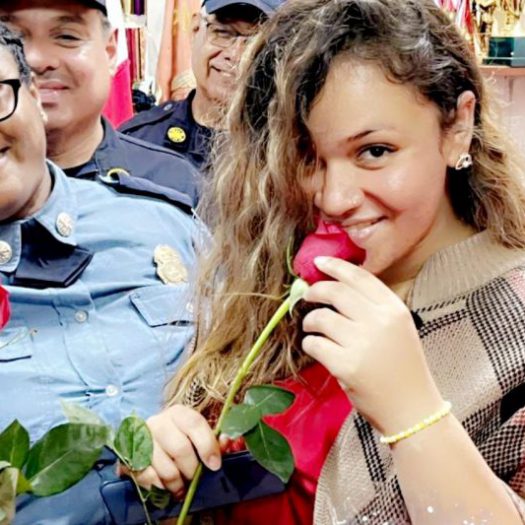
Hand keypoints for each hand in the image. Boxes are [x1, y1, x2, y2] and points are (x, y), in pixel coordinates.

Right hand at [118, 405, 220, 496]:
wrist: (148, 442)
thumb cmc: (179, 438)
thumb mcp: (197, 435)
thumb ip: (213, 439)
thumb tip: (226, 441)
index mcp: (178, 413)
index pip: (195, 423)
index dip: (207, 445)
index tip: (214, 464)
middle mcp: (158, 422)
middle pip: (180, 449)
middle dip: (192, 469)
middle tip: (195, 478)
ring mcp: (142, 440)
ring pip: (165, 468)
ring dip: (177, 482)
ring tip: (182, 485)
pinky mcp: (130, 458)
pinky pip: (149, 478)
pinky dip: (161, 486)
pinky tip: (166, 486)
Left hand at [301, 256, 443, 434]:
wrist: (412, 409)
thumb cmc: (402, 367)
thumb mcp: (398, 328)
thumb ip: (373, 307)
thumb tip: (334, 285)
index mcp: (394, 309)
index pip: (359, 277)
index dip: (335, 266)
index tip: (318, 262)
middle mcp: (379, 322)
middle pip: (335, 292)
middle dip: (315, 291)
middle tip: (306, 295)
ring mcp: (362, 344)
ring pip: (321, 317)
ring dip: (310, 321)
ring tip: (311, 326)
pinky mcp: (345, 365)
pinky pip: (314, 344)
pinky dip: (310, 343)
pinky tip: (316, 347)